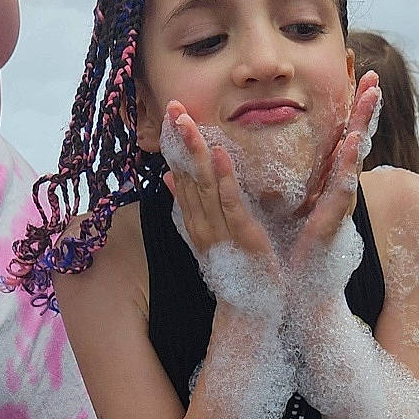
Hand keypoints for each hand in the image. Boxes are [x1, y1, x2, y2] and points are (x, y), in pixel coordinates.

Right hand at [162, 103, 280, 293]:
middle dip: (180, 140)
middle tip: (173, 106)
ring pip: (204, 186)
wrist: (249, 312)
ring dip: (196, 152)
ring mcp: (220, 231)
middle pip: (187, 176)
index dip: (175, 144)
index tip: (169, 114)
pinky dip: (224, 179)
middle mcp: (201, 224)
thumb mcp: (208, 234)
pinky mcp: (242, 238)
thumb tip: (170, 178)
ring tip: (188, 121)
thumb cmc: (233, 270)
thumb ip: (189, 206)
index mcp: (195, 220)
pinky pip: (230, 205)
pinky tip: (219, 155)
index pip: (181, 175)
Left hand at [288, 73, 379, 264]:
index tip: (355, 76)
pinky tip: (353, 143)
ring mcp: (339, 204)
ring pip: (354, 158)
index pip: (339, 139)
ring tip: (372, 96)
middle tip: (373, 76)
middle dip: (364, 108)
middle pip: (354, 141)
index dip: (348, 109)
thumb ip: (288, 181)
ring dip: (363, 125)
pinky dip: (349, 164)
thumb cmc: (293, 249)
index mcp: (327, 183)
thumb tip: (281, 158)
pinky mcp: (332, 221)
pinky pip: (342, 188)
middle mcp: (338, 190)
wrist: (298, 289)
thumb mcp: (290, 206)